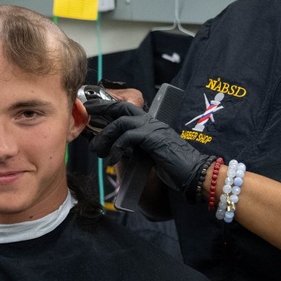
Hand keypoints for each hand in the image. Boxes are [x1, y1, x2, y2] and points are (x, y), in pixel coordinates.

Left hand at [86, 100, 208, 196]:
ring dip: (105, 136)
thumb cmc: (174, 168)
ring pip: (121, 123)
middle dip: (102, 108)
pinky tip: (113, 160)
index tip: (92, 109)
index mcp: (151, 124)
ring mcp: (153, 128)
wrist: (194, 173)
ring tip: (97, 150)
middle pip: (122, 108)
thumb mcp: (149, 156)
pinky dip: (117, 148)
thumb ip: (135, 150)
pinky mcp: (154, 138)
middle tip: (86, 113)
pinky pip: (128, 137)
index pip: (126, 110)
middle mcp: (152, 122)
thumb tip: (117, 153)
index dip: (108, 107)